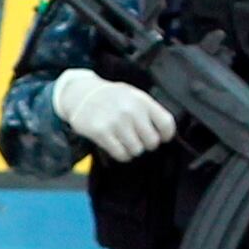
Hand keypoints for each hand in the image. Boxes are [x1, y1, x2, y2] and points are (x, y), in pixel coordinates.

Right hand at [51, 67, 175, 162]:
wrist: (81, 94)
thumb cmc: (111, 97)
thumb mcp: (133, 95)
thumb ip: (149, 111)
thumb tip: (164, 132)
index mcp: (142, 101)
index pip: (166, 123)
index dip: (166, 134)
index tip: (162, 137)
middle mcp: (131, 111)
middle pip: (152, 141)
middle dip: (147, 143)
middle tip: (139, 138)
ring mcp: (116, 122)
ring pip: (137, 150)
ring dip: (132, 149)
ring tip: (125, 140)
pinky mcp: (102, 133)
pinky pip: (121, 154)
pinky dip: (121, 154)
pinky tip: (117, 145)